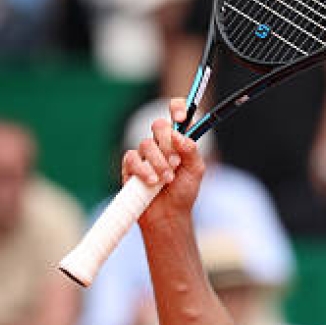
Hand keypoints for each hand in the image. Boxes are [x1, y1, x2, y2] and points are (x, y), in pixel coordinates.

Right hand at [122, 98, 206, 224]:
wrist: (169, 215)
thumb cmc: (183, 192)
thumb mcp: (195, 170)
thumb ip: (191, 150)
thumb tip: (178, 135)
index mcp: (179, 140)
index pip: (176, 113)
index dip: (177, 108)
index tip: (180, 118)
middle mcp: (161, 144)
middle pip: (159, 125)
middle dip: (168, 143)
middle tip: (176, 162)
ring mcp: (144, 154)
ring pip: (147, 144)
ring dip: (159, 162)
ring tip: (167, 179)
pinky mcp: (130, 166)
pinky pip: (132, 158)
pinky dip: (143, 170)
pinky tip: (152, 182)